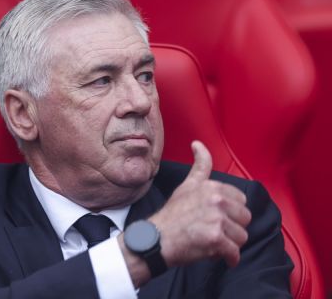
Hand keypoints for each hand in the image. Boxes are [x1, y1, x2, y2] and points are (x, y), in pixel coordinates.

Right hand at [149, 140, 251, 266]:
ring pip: (242, 236)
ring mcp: (217, 219)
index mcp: (213, 187)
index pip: (241, 201)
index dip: (230, 212)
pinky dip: (229, 258)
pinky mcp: (216, 238)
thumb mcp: (187, 185)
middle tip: (212, 231)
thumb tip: (198, 143)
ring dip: (230, 244)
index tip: (214, 217)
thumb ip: (200, 166)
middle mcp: (216, 200)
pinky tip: (218, 256)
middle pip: (245, 218)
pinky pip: (235, 252)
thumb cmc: (172, 215)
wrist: (157, 239)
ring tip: (212, 242)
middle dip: (232, 228)